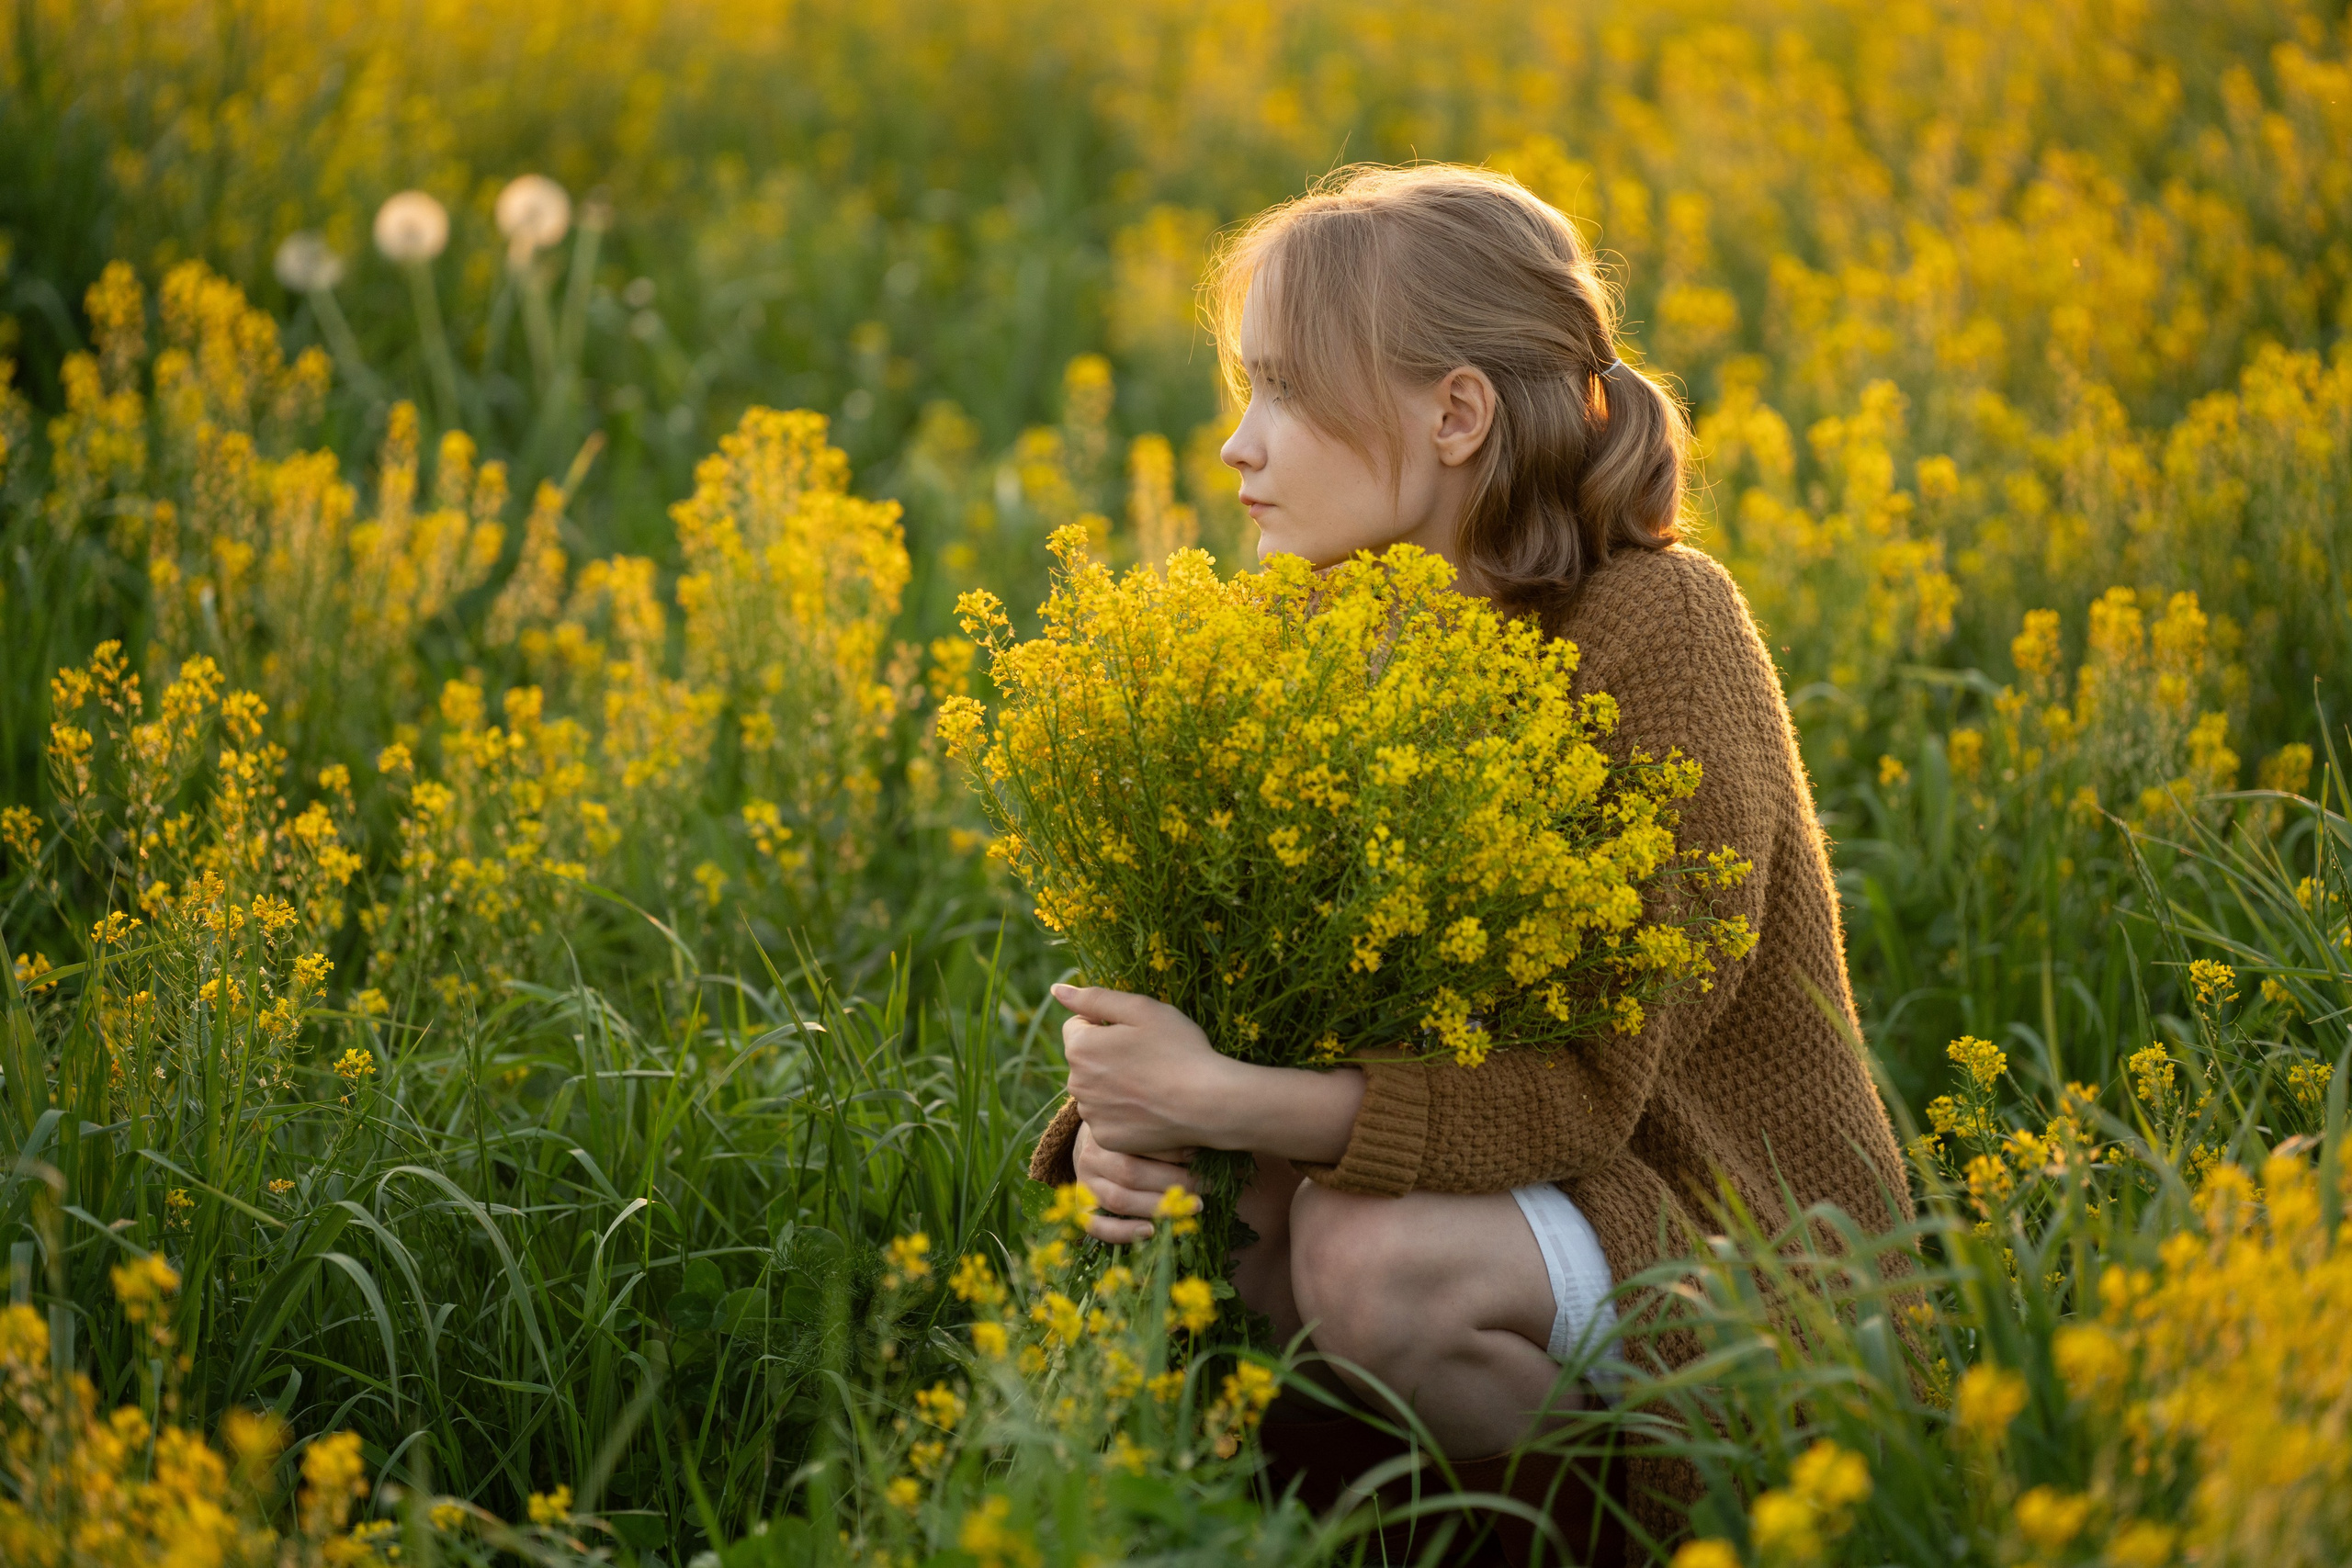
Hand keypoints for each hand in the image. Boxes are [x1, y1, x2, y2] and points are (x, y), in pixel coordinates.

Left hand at [1052, 982, 1246, 1154]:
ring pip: (1095, 1089)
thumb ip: (1094, 998)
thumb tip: (1057, 989)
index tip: (1135, 1034)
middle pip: (1084, 1060)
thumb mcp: (1141, 1010)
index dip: (1106, 1024)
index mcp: (1079, 1047)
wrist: (1207, 1103)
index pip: (1076, 1026)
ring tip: (1151, 1084)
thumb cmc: (1179, 1049)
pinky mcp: (1106, 1139)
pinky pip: (1107, 1118)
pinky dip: (1122, 1112)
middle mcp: (1075, 1083)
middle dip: (1106, 1055)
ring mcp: (1090, 1114)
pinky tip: (1149, 1108)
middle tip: (1147, 1058)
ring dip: (1113, 1084)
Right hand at [1071, 1119, 1198, 1244]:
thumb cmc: (1130, 1136)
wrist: (1093, 1145)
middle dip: (1173, 1182)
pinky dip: (1124, 1233)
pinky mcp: (1081, 1208)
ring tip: (1191, 1208)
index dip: (1173, 1150)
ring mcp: (1084, 1184)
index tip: (1201, 1155)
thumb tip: (1205, 1147)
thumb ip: (1166, 1135)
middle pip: (1131, 1173)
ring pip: (1118, 1200)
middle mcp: (1092, 1156)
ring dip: (1157, 1207)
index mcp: (1107, 1131)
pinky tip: (1151, 1231)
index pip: (1139, 1142)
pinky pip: (1097, 1227)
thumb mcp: (1142, 1127)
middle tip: (1207, 1186)